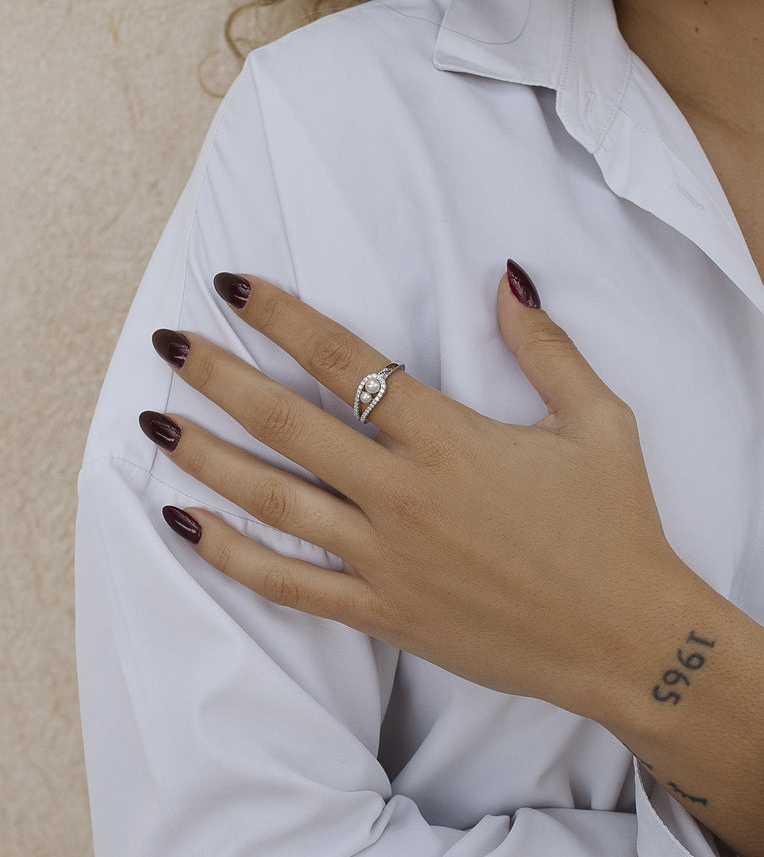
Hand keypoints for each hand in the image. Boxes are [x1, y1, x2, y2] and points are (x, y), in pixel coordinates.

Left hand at [140, 264, 682, 724]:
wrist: (627, 639)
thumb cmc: (616, 525)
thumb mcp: (599, 422)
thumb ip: (546, 348)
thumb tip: (507, 277)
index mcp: (448, 439)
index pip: (345, 360)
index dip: (282, 316)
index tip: (232, 286)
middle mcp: (402, 495)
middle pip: (287, 423)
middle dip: (219, 376)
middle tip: (166, 343)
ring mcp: (384, 559)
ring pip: (273, 500)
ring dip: (207, 458)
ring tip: (154, 422)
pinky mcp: (382, 612)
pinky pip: (289, 585)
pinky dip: (232, 556)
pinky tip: (185, 524)